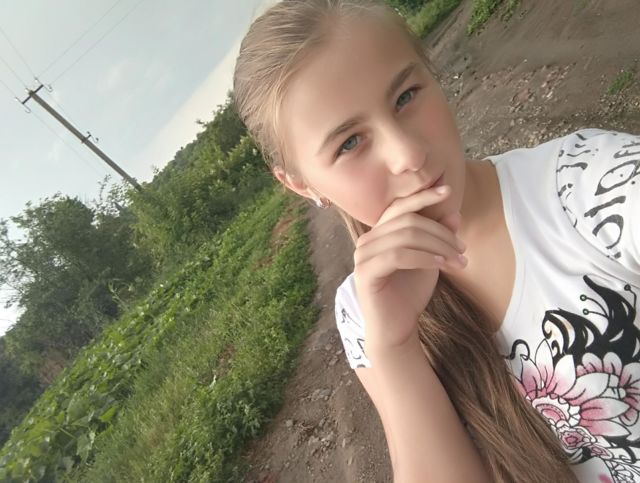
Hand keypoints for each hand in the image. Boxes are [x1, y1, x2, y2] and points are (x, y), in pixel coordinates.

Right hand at [353, 185, 466, 354]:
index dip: (423, 196)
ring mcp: (363, 255)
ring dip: (438, 246)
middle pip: (407, 221)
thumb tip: (454, 213)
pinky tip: (441, 265)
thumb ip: (438, 238)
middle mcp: (367, 240)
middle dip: (441, 233)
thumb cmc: (410, 293)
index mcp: (379, 233)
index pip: (400, 206)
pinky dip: (424, 257)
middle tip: (462, 249)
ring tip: (458, 261)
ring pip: (405, 236)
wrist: (396, 328)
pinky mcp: (365, 272)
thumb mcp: (430, 260)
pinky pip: (399, 256)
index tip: (447, 191)